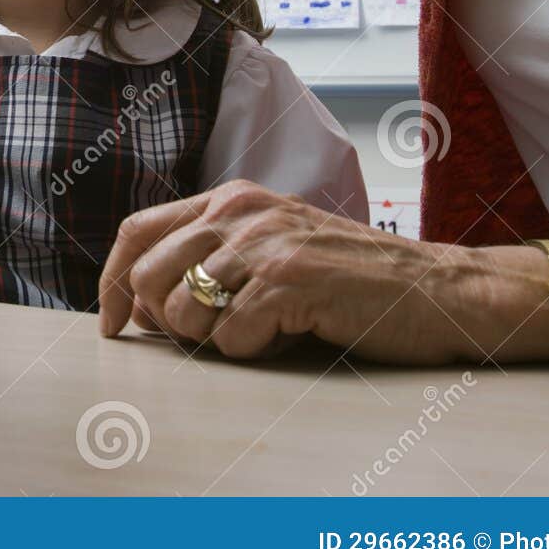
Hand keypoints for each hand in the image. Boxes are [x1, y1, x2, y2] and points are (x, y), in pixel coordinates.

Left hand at [96, 181, 548, 364]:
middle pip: (149, 276)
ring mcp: (265, 242)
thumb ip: (212, 260)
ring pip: (183, 311)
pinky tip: (292, 334)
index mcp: (231, 198)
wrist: (438, 288)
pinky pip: (230, 337)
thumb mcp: (273, 249)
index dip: (110, 281)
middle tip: (207, 338)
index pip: (138, 231)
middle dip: (164, 322)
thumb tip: (139, 303)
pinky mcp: (290, 280)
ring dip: (212, 339)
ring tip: (262, 330)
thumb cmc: (353, 279)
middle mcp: (241, 209)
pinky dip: (252, 350)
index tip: (110, 325)